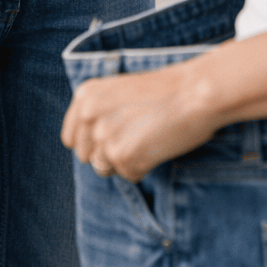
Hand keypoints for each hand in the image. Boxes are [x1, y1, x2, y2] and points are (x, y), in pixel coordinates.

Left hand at [61, 62, 218, 182]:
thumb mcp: (121, 92)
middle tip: (139, 138)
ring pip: (105, 169)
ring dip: (126, 162)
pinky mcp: (122, 156)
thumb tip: (92, 147)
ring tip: (149, 140)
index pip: (71, 138)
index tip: (112, 140)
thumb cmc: (167, 91)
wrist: (195, 92)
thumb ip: (101, 114)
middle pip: (88, 157)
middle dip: (110, 155)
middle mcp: (88, 115)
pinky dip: (145, 167)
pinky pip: (129, 176)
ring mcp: (103, 136)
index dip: (92, 144)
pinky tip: (158, 146)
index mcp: (86, 96)